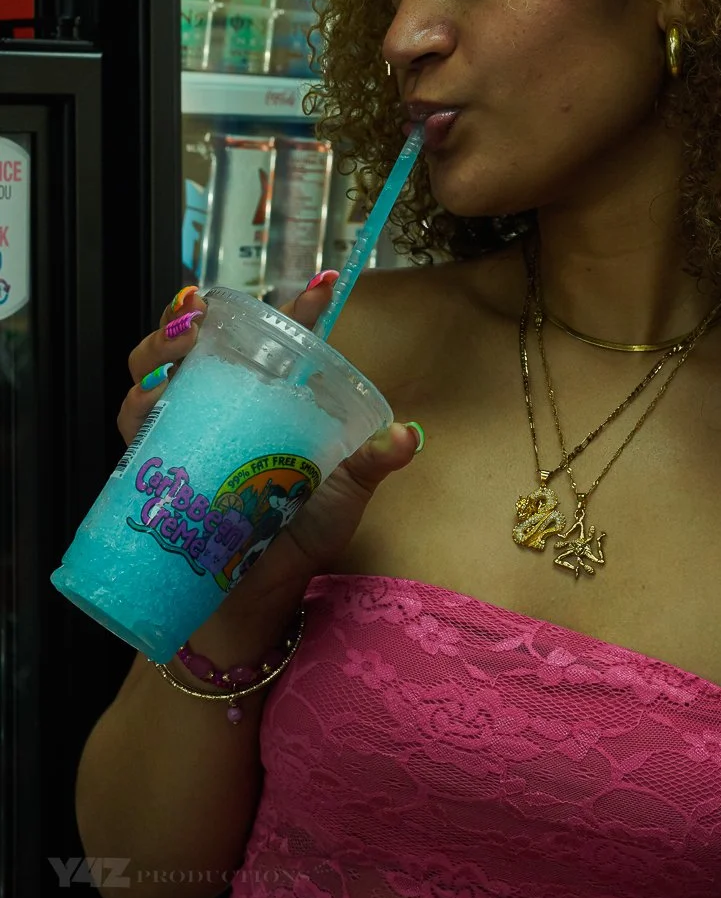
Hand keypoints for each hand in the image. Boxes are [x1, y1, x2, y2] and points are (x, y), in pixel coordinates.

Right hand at [119, 276, 422, 617]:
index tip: (318, 288)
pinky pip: (134, 425)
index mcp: (275, 406)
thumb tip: (409, 435)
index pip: (283, 345)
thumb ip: (370, 464)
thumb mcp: (343, 497)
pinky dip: (137, 399)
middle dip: (194, 317)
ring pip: (156, 371)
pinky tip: (151, 392)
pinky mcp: (155, 468)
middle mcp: (226, 410)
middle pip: (199, 345)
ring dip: (159, 347)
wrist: (252, 609)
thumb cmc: (299, 543)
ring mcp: (187, 435)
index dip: (297, 310)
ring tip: (180, 344)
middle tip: (204, 317)